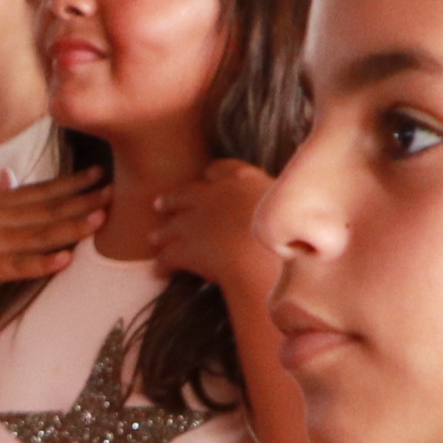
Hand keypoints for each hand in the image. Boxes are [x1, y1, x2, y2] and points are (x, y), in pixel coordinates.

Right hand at [0, 168, 112, 331]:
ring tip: (100, 221)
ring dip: (71, 227)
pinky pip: (18, 266)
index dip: (71, 183)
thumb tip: (10, 176)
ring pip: (38, 234)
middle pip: (46, 208)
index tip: (99, 174)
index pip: (40, 191)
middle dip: (82, 200)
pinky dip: (42, 263)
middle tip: (115, 191)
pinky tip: (64, 261)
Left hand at [148, 159, 278, 291]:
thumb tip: (285, 205)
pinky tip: (159, 271)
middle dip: (172, 200)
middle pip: (186, 193)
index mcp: (242, 180)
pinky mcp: (184, 247)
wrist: (265, 262)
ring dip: (162, 232)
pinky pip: (167, 256)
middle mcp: (214, 195)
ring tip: (153, 239)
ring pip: (171, 225)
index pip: (219, 170)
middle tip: (159, 204)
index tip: (204, 181)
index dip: (209, 177)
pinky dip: (162, 264)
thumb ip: (277, 202)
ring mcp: (195, 219)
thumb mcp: (287, 207)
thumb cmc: (288, 238)